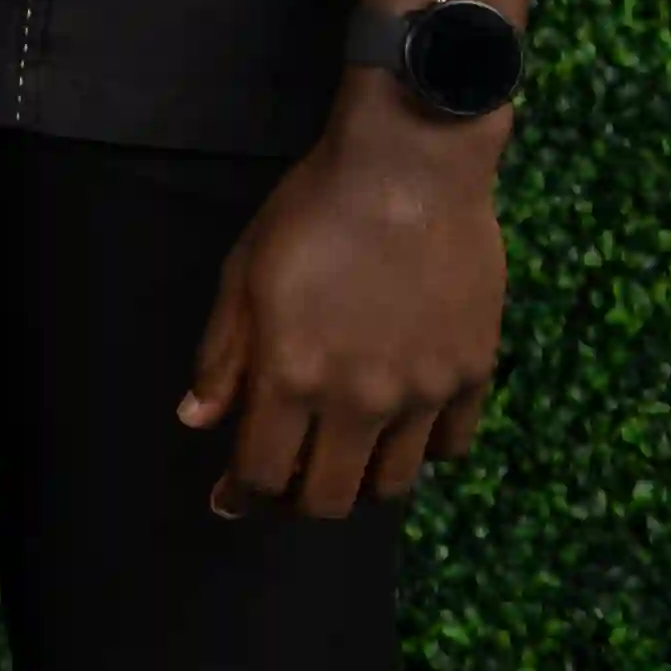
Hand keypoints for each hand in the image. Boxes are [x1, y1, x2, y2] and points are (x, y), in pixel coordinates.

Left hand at [183, 102, 508, 519]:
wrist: (409, 172)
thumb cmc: (311, 214)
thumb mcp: (244, 276)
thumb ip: (222, 356)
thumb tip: (197, 420)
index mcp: (292, 377)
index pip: (265, 473)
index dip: (244, 493)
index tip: (234, 496)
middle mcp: (360, 400)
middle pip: (331, 497)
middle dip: (302, 499)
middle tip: (291, 480)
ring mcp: (424, 393)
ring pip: (394, 483)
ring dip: (363, 482)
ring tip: (346, 455)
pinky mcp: (473, 375)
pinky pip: (452, 447)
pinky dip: (424, 451)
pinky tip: (404, 429)